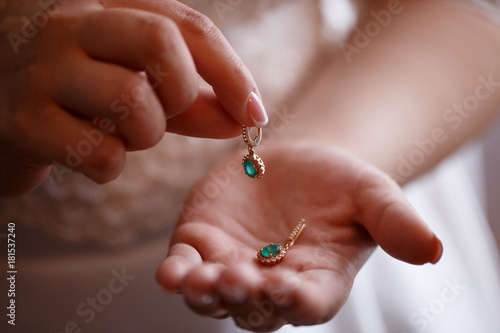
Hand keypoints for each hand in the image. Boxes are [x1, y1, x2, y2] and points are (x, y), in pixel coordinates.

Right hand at [0, 0, 261, 195]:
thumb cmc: (79, 95)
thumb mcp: (137, 84)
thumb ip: (190, 100)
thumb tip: (246, 119)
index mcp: (105, 6)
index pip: (186, 26)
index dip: (231, 72)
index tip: (256, 113)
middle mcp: (69, 24)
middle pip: (160, 42)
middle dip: (182, 93)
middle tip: (167, 112)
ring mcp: (41, 70)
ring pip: (133, 102)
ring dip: (145, 135)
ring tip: (119, 133)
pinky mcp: (24, 123)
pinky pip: (102, 154)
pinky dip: (111, 165)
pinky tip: (87, 152)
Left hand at [156, 143, 442, 331]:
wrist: (298, 162)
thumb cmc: (341, 184)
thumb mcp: (373, 196)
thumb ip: (397, 223)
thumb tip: (435, 249)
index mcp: (317, 281)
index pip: (308, 303)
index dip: (297, 301)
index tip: (288, 288)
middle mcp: (271, 284)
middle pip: (256, 307)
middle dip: (246, 297)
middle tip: (238, 280)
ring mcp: (233, 267)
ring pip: (216, 296)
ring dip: (207, 293)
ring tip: (199, 279)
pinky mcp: (203, 245)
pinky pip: (185, 267)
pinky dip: (176, 273)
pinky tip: (170, 271)